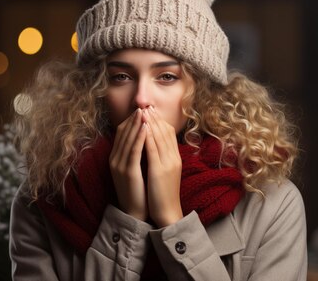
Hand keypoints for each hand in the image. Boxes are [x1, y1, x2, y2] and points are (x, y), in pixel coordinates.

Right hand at [109, 109, 147, 220]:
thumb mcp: (134, 169)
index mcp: (115, 158)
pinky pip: (134, 150)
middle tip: (143, 106)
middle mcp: (114, 159)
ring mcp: (119, 165)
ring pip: (127, 139)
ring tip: (144, 112)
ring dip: (136, 124)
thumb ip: (135, 154)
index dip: (130, 120)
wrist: (135, 212)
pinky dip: (139, 137)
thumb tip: (143, 137)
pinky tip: (146, 127)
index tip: (140, 110)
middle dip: (133, 119)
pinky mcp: (128, 171)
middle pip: (122, 133)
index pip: (120, 133)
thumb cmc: (138, 191)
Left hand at [143, 107, 183, 226]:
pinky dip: (148, 136)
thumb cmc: (164, 194)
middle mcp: (173, 158)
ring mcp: (168, 163)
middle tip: (146, 105)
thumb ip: (163, 159)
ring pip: (160, 137)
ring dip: (151, 122)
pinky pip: (153, 149)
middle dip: (155, 117)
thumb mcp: (166, 173)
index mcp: (175, 158)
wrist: (168, 213)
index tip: (152, 111)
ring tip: (143, 111)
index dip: (161, 121)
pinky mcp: (159, 170)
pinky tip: (142, 127)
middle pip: (165, 132)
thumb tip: (155, 146)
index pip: (170, 134)